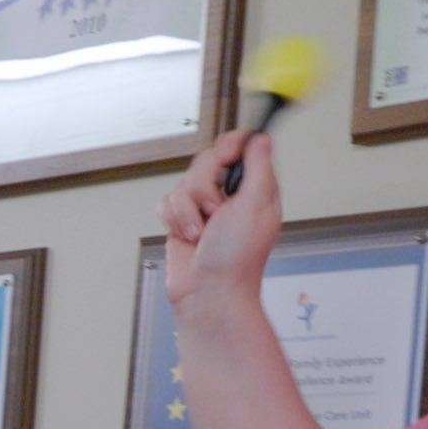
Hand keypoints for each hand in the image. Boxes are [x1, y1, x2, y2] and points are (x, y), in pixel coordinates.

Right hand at [162, 129, 280, 312]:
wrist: (208, 290)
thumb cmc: (236, 258)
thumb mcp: (256, 204)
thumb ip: (259, 166)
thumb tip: (260, 138)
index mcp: (254, 185)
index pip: (241, 144)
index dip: (229, 146)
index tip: (225, 161)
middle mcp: (229, 193)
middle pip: (206, 160)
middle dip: (203, 186)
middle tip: (215, 210)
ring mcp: (203, 207)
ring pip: (182, 182)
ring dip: (187, 210)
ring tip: (202, 231)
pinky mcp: (181, 219)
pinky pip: (166, 202)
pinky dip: (174, 219)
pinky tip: (188, 235)